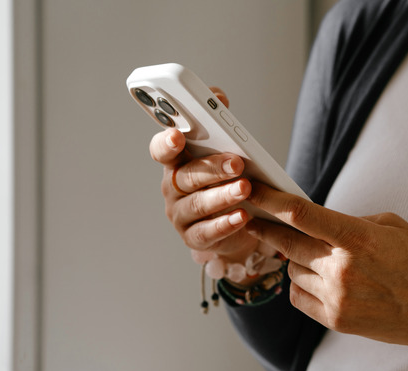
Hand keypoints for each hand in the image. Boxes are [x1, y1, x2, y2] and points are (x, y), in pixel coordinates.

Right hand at [148, 87, 257, 261]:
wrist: (238, 219)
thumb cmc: (225, 177)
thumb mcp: (223, 148)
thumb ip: (217, 120)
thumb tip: (218, 96)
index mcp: (176, 160)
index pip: (161, 149)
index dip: (166, 142)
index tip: (176, 135)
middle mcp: (172, 187)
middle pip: (186, 176)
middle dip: (212, 168)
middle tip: (237, 162)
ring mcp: (180, 214)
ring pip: (198, 204)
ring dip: (222, 195)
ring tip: (245, 188)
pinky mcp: (194, 237)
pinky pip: (207, 232)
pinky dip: (225, 224)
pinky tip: (243, 216)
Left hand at [245, 183, 407, 355]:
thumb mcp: (392, 226)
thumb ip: (350, 222)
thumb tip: (316, 223)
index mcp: (358, 238)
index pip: (301, 214)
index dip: (271, 200)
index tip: (252, 191)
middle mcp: (343, 268)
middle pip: (287, 243)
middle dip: (267, 229)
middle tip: (253, 219)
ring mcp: (338, 298)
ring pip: (292, 271)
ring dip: (297, 260)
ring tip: (318, 257)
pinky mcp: (336, 320)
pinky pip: (298, 297)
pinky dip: (300, 285)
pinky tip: (318, 279)